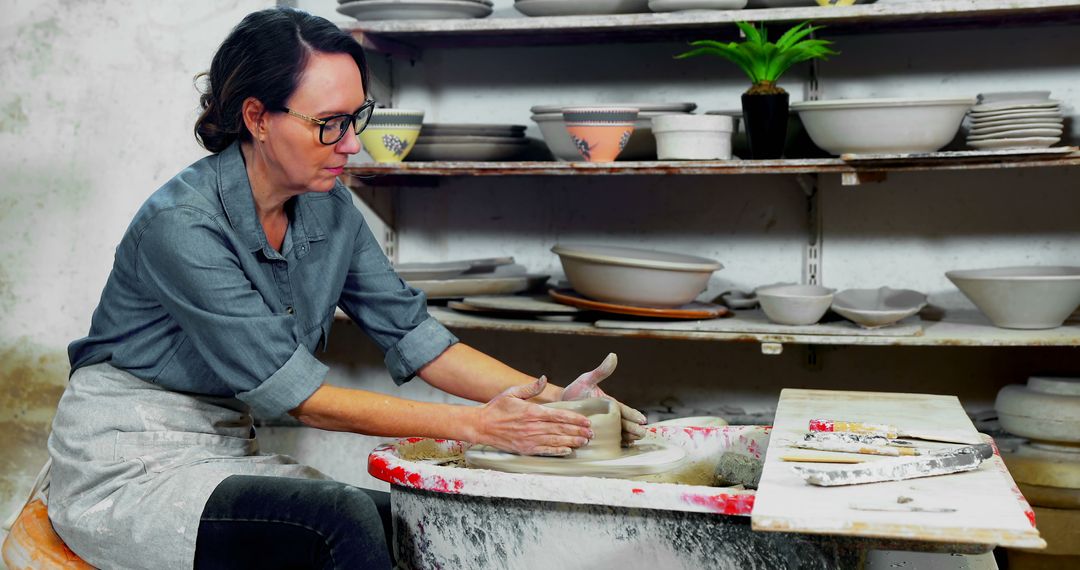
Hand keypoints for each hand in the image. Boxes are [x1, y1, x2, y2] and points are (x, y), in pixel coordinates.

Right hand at [476, 376, 593, 455]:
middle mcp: (533, 426)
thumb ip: (530, 388)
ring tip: (584, 441)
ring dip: (572, 441)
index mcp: (532, 411)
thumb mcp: (512, 393)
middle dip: (578, 431)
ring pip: (556, 441)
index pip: (559, 415)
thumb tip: (543, 378)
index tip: (586, 421)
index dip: (575, 418)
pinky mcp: (525, 449)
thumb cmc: (496, 408)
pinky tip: (568, 451)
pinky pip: (545, 451)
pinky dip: (558, 451)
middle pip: (561, 429)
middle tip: (591, 433)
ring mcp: (530, 439)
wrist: (481, 426)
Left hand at [561, 353, 647, 445]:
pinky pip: (606, 441)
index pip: (624, 410)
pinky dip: (615, 445)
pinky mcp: (595, 435)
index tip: (642, 419)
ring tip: (634, 441)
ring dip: (627, 437)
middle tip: (642, 433)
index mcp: (610, 404)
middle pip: (624, 423)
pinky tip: (620, 448)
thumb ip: (601, 370)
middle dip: (634, 428)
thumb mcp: (588, 379)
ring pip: (618, 433)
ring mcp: (603, 426)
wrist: (560, 404)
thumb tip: (613, 355)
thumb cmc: (575, 390)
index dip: (633, 414)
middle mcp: (609, 416)